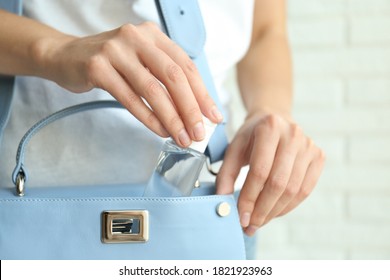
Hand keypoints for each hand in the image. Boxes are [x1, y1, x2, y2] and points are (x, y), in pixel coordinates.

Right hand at [36, 22, 222, 145]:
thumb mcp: (141, 62)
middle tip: (199, 132)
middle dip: (190, 109)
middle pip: (174, 76)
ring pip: (153, 89)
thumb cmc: (110, 63)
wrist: (65, 57)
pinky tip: (159, 130)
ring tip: (181, 137)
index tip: (213, 116)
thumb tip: (193, 112)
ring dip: (171, 118)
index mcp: (153, 35)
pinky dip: (148, 118)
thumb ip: (165, 80)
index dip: (202, 93)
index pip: (186, 66)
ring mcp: (116, 50)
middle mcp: (137, 37)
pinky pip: (130, 98)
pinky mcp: (98, 67)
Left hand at [216, 111, 324, 235]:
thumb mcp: (234, 148)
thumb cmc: (251, 137)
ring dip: (275, 211)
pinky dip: (289, 206)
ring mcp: (309, 146)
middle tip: (250, 225)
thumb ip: (227, 174)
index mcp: (269, 128)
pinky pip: (305, 189)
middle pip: (278, 183)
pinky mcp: (318, 156)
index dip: (250, 198)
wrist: (274, 119)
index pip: (260, 171)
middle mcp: (293, 135)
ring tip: (259, 222)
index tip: (241, 217)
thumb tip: (222, 201)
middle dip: (262, 209)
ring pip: (293, 189)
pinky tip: (274, 212)